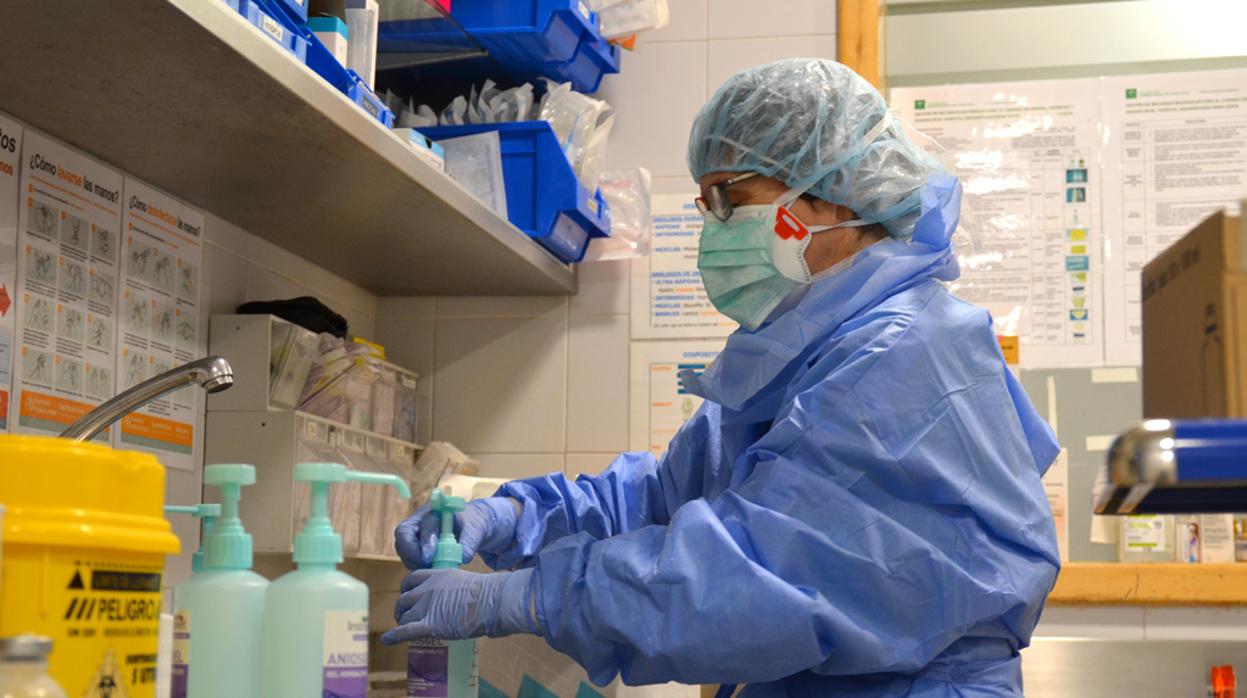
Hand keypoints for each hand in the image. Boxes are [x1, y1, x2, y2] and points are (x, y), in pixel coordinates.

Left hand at [380, 568, 536, 644]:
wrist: (494, 600)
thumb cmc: (492, 593)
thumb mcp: (470, 584)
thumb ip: (462, 592)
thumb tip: (471, 607)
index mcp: (439, 575)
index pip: (412, 579)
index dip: (407, 590)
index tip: (408, 597)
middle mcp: (428, 588)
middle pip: (404, 599)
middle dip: (402, 609)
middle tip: (405, 618)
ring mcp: (427, 606)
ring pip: (404, 616)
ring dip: (401, 623)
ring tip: (403, 631)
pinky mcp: (430, 624)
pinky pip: (406, 630)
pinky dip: (394, 636)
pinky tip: (388, 640)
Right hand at [394, 497, 519, 569]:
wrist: (471, 528)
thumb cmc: (472, 524)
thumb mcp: (475, 529)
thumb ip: (470, 541)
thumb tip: (463, 557)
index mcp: (433, 511)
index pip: (420, 524)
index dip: (423, 541)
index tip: (430, 557)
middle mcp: (419, 521)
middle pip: (403, 537)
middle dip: (413, 554)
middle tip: (428, 565)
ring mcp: (414, 534)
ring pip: (404, 551)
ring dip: (415, 563)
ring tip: (433, 568)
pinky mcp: (414, 547)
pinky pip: (410, 559)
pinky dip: (419, 567)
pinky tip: (432, 569)